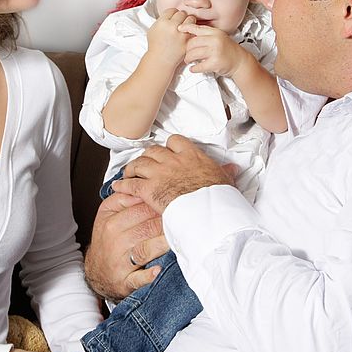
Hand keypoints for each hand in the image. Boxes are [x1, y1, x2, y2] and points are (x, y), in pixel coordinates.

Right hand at [84, 191, 168, 301]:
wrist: (97, 272)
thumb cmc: (107, 240)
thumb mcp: (106, 214)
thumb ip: (121, 198)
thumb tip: (140, 186)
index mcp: (111, 221)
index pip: (139, 208)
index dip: (160, 203)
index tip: (176, 200)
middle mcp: (115, 241)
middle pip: (146, 227)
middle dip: (167, 221)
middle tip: (186, 217)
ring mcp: (120, 262)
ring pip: (145, 249)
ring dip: (163, 243)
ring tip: (179, 237)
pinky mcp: (125, 281)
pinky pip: (138, 278)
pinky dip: (148, 275)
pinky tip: (158, 269)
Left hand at [113, 135, 236, 213]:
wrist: (206, 210)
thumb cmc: (217, 196)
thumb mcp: (225, 180)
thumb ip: (225, 172)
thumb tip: (233, 168)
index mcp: (191, 156)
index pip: (175, 141)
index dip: (169, 146)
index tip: (167, 152)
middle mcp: (173, 161)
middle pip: (153, 151)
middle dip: (147, 156)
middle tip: (145, 162)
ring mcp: (159, 174)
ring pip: (139, 163)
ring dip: (132, 168)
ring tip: (129, 172)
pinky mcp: (149, 190)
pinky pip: (131, 184)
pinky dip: (123, 185)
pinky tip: (118, 187)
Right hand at [147, 9, 195, 66]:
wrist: (160, 60)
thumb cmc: (155, 46)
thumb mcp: (153, 30)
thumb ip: (161, 20)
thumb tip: (169, 15)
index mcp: (162, 22)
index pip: (172, 10)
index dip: (172, 13)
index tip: (172, 17)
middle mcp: (172, 27)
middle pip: (181, 13)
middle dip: (180, 17)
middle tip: (179, 22)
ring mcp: (181, 34)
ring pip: (190, 19)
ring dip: (188, 21)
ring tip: (185, 27)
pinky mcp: (188, 40)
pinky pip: (194, 30)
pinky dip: (192, 30)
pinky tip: (188, 33)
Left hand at [179, 23, 248, 76]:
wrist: (240, 61)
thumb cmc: (228, 50)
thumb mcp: (219, 37)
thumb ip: (206, 35)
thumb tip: (189, 32)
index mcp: (215, 32)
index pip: (197, 28)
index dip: (186, 28)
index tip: (179, 29)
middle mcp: (215, 40)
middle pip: (192, 43)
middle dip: (186, 49)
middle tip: (186, 54)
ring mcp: (215, 51)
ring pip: (193, 54)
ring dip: (188, 59)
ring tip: (188, 60)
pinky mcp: (215, 63)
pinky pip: (199, 66)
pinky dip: (194, 68)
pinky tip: (193, 68)